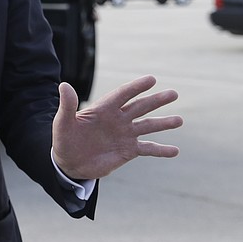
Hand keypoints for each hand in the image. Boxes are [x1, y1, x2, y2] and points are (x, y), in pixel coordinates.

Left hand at [52, 75, 182, 179]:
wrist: (69, 162)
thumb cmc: (64, 140)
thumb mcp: (63, 122)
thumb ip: (67, 105)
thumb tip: (64, 85)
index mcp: (103, 109)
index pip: (122, 94)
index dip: (136, 87)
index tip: (152, 79)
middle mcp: (117, 119)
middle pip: (140, 106)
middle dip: (156, 100)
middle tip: (174, 94)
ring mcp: (124, 134)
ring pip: (148, 126)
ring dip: (163, 123)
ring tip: (179, 120)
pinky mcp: (128, 150)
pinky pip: (148, 149)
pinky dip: (161, 150)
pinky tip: (175, 151)